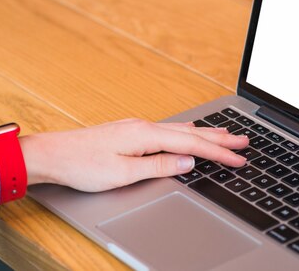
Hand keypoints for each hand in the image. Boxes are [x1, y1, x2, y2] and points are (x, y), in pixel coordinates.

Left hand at [19, 118, 248, 191]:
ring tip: (227, 134)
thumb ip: (159, 165)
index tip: (239, 158)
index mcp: (147, 135)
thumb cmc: (82, 164)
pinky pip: (170, 130)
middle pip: (192, 132)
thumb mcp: (123, 173)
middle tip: (245, 140)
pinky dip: (188, 132)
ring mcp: (139, 127)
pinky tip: (191, 131)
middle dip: (221, 138)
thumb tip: (188, 161)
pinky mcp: (133, 132)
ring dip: (207, 133)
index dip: (219, 153)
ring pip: (182, 129)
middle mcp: (146, 126)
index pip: (192, 144)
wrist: (53, 154)